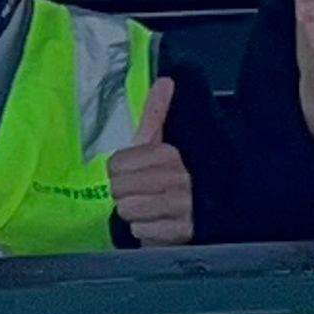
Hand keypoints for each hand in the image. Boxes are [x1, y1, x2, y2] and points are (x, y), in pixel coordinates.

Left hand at [106, 80, 192, 245]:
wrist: (199, 216)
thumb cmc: (169, 179)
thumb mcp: (161, 145)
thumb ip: (156, 114)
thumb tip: (165, 80)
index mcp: (169, 153)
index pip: (115, 165)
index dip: (119, 173)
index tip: (135, 175)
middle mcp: (179, 178)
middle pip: (118, 188)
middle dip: (125, 194)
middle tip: (141, 194)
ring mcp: (183, 207)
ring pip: (128, 211)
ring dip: (135, 214)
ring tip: (149, 211)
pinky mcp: (182, 233)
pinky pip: (141, 232)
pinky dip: (145, 232)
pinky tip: (158, 226)